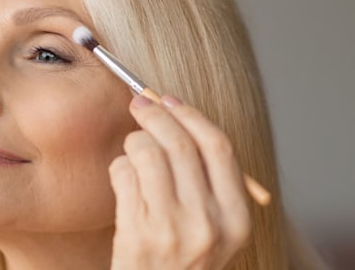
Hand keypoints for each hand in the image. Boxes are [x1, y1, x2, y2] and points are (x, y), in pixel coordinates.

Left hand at [109, 94, 250, 269]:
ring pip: (148, 154)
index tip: (170, 100)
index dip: (191, 116)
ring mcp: (171, 229)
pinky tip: (123, 178)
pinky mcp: (136, 234)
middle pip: (181, 144)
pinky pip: (123, 175)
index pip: (218, 147)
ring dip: (134, 140)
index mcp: (236, 217)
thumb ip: (205, 179)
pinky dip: (119, 166)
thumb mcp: (212, 226)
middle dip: (156, 115)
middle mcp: (209, 223)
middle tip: (139, 105)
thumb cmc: (181, 257)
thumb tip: (175, 115)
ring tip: (132, 149)